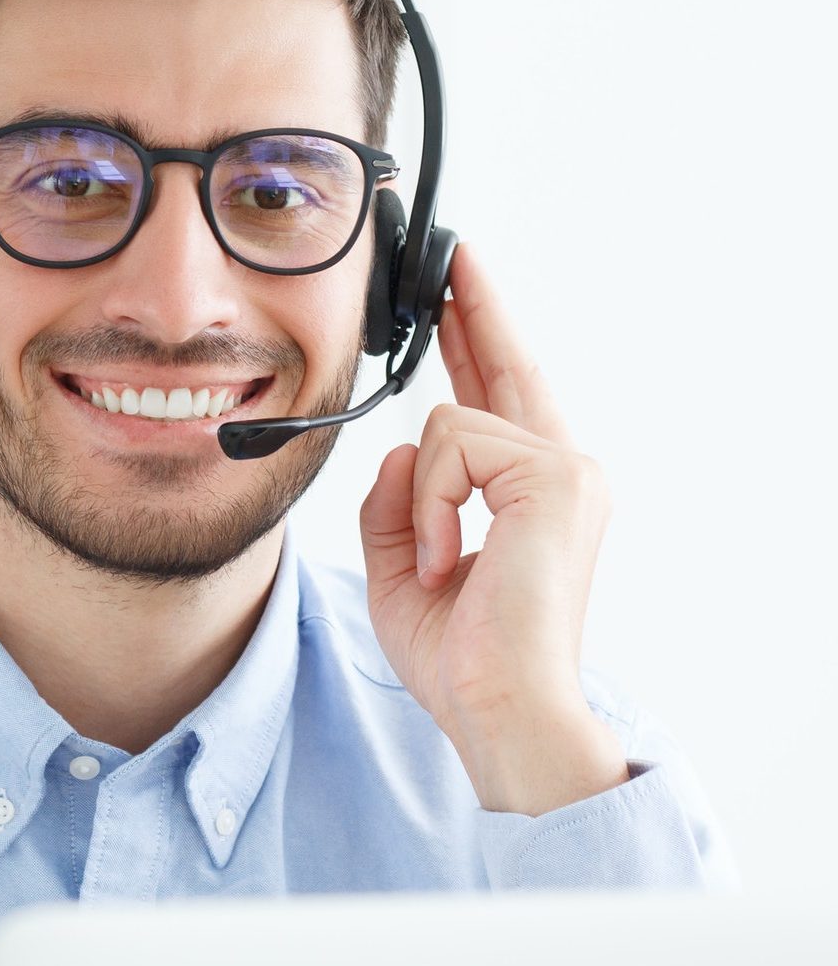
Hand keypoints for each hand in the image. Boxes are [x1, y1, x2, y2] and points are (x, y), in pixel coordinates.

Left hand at [358, 243, 628, 814]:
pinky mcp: (557, 477)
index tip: (460, 294)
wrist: (499, 709)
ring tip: (436, 561)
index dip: (476, 341)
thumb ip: (397, 500)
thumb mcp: (401, 566)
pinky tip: (446, 556)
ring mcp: (568, 471)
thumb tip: (400, 447)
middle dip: (475, 309)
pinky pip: (449, 446)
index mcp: (530, 495)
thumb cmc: (462, 655)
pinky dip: (428, 506)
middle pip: (508, 368)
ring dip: (419, 500)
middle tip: (456, 255)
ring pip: (447, 422)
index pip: (498, 400)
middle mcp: (562, 473)